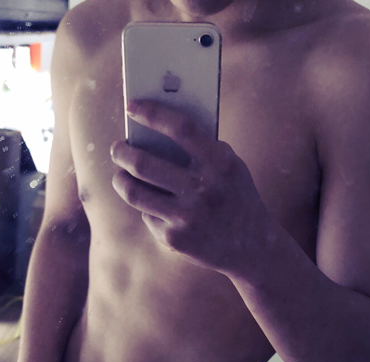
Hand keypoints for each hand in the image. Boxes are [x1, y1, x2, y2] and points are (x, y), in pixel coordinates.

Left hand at [110, 99, 267, 275]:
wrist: (252, 247)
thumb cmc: (235, 197)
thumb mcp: (230, 167)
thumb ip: (200, 148)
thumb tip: (152, 128)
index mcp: (221, 163)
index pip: (181, 128)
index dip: (152, 113)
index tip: (131, 106)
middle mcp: (203, 189)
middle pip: (144, 163)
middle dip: (122, 153)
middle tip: (117, 148)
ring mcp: (187, 216)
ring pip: (134, 193)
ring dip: (120, 180)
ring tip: (120, 174)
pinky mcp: (175, 238)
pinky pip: (147, 215)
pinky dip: (147, 208)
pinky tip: (153, 206)